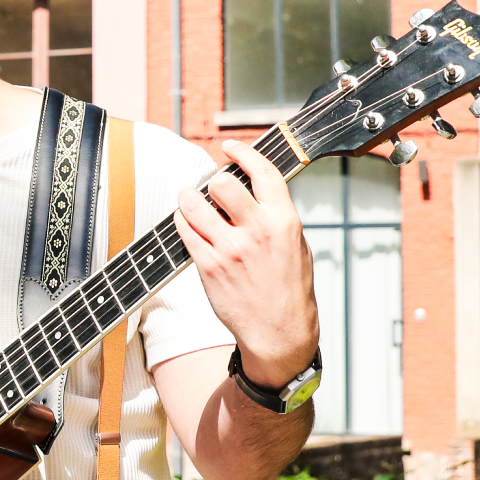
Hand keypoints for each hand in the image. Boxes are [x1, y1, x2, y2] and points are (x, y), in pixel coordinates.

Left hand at [171, 139, 319, 389]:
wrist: (280, 332)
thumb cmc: (289, 288)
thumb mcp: (296, 244)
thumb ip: (276, 213)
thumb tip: (254, 185)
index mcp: (284, 222)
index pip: (263, 172)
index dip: (243, 152)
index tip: (230, 147)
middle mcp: (256, 232)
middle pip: (223, 183)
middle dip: (214, 179)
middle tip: (212, 185)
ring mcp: (229, 249)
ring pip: (194, 203)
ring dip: (189, 196)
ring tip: (191, 199)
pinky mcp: (208, 266)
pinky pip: (184, 230)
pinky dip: (182, 220)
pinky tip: (188, 222)